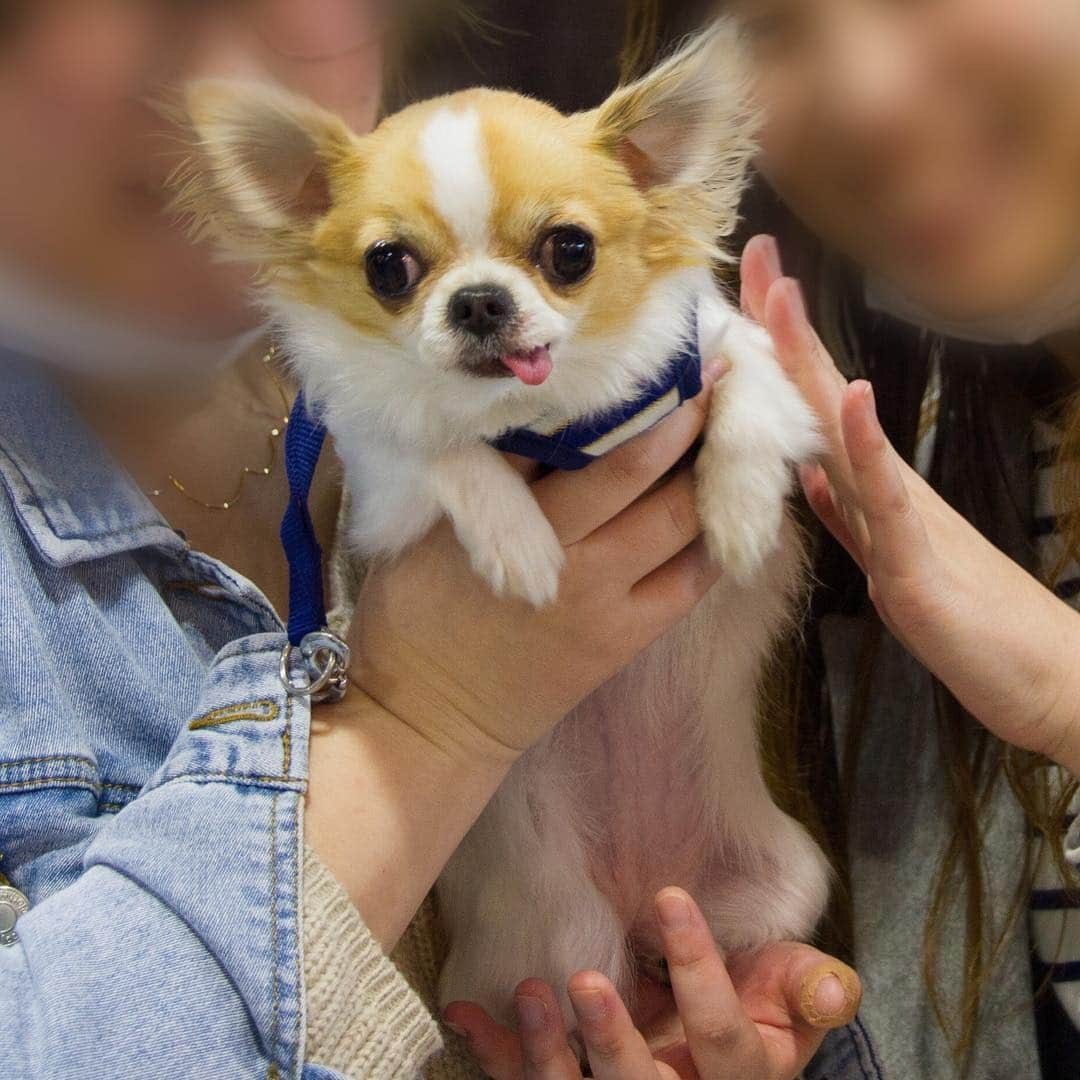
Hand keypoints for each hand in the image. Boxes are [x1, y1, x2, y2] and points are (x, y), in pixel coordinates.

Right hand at [307, 365, 728, 946]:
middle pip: (641, 471)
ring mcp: (607, 602)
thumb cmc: (411, 619)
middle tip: (715, 370)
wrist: (429, 722)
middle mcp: (570, 556)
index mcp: (512, 521)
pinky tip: (730, 507)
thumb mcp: (428, 532)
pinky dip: (714, 542)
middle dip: (684, 417)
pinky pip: (689, 584)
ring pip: (679, 522)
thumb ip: (479, 475)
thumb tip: (532, 412)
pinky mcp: (627, 642)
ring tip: (734, 428)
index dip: (629, 395)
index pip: (583, 443)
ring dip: (710, 471)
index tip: (658, 354)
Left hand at [444, 888, 859, 1079]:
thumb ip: (813, 986)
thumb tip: (836, 989)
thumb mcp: (794, 989)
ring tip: (529, 994)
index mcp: (741, 1075)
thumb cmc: (759, 1000)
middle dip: (612, 1044)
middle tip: (586, 981)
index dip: (700, 971)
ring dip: (545, 1056)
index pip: (722, 1035)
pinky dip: (494, 1052)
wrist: (714, 1035)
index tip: (669, 897)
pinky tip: (465, 1011)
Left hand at [742, 234, 1079, 775]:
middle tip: (751, 251)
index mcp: (867, 488)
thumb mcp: (888, 560)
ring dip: (808, 361)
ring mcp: (901, 515)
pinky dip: (866, 446)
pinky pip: (887, 495)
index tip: (743, 287)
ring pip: (843, 427)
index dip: (774, 348)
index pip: (811, 405)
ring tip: (780, 295)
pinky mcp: (917, 559)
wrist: (1036, 672)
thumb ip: (849, 514)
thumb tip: (808, 474)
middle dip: (779, 325)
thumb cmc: (964, 618)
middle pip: (820, 393)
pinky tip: (855, 396)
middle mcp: (881, 486)